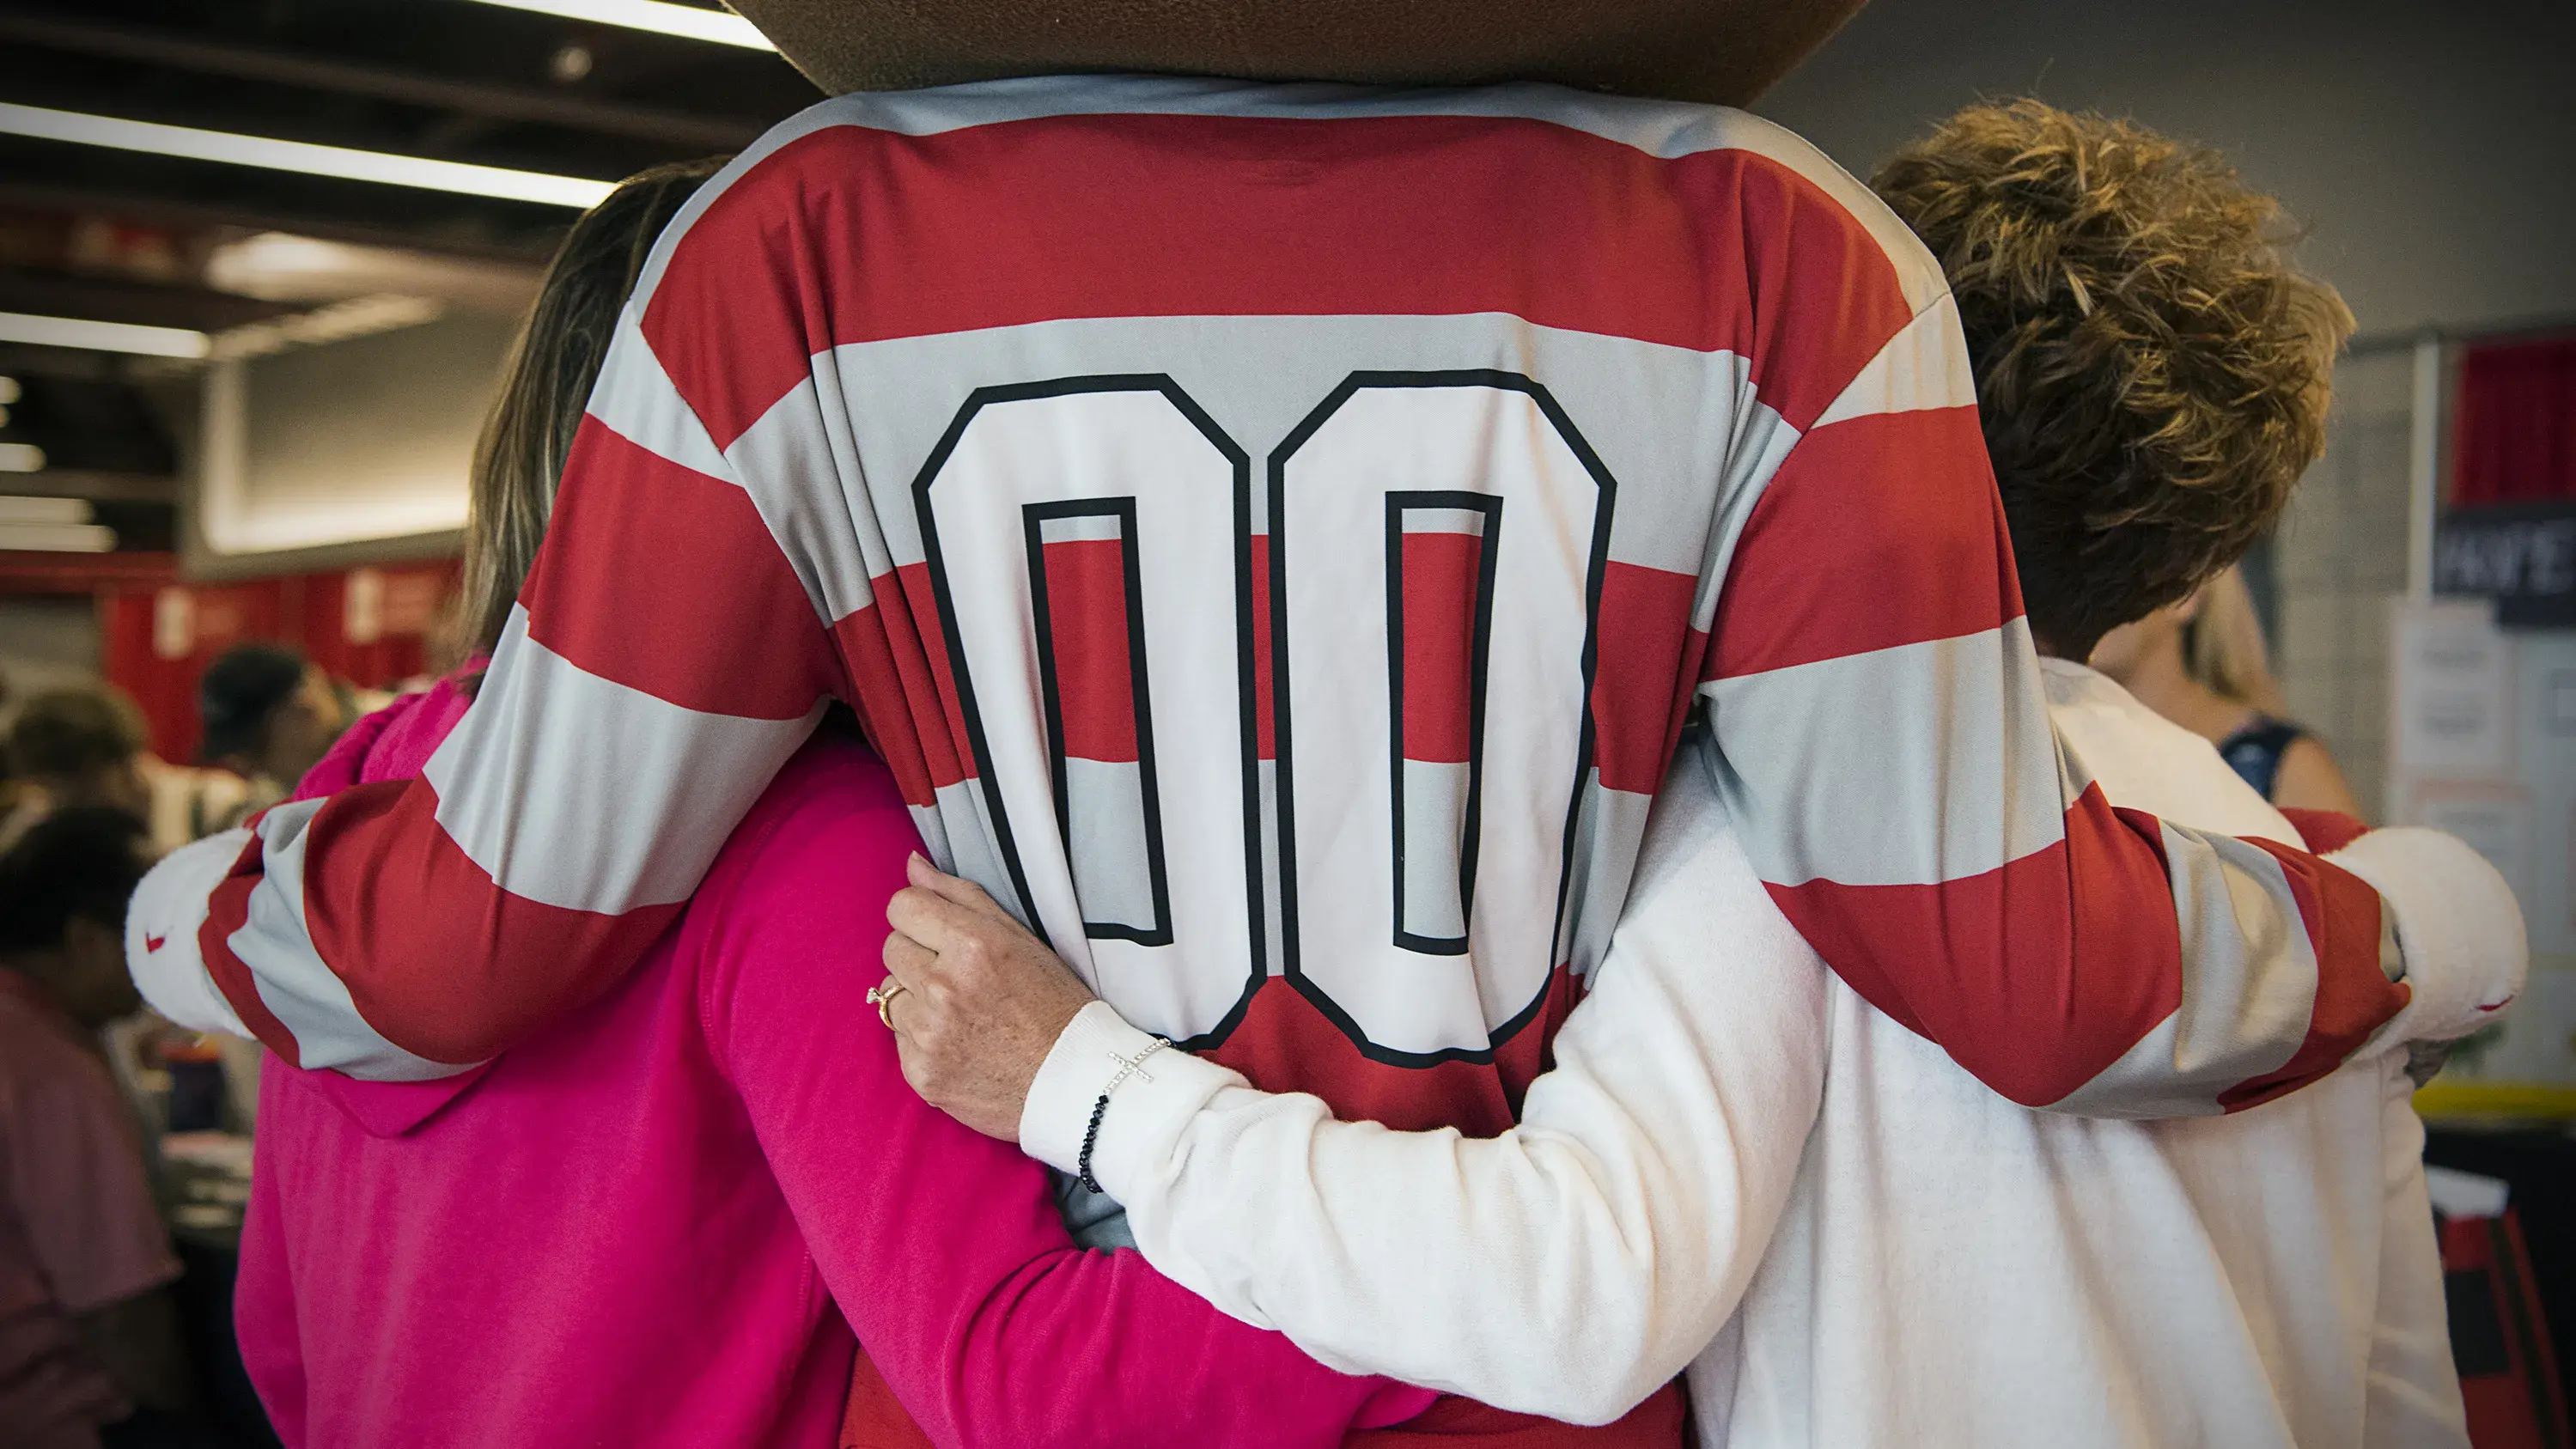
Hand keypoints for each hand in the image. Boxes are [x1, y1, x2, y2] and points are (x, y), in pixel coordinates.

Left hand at [880, 854, 1096, 1138]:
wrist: (1075, 1082)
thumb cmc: (1054, 1004)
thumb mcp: (1019, 938)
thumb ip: (959, 896)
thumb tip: (912, 865)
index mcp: (973, 944)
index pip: (902, 906)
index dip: (922, 916)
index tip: (940, 932)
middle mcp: (945, 986)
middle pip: (891, 947)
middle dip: (919, 956)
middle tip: (958, 975)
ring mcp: (929, 1033)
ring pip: (890, 993)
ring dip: (917, 997)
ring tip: (961, 1011)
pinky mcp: (921, 1072)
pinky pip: (898, 1037)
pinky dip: (921, 1037)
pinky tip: (959, 1042)